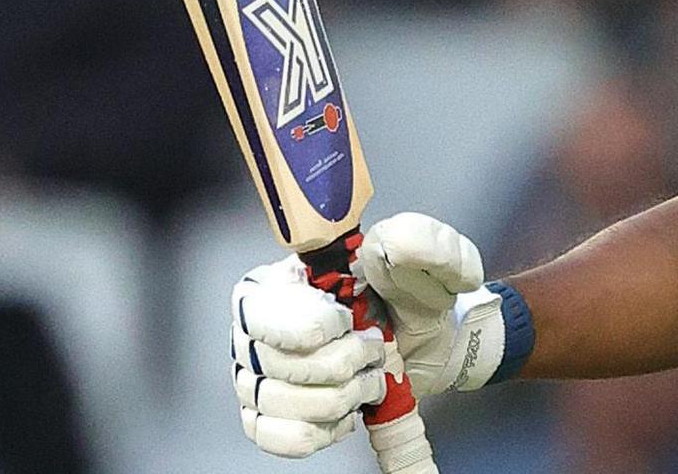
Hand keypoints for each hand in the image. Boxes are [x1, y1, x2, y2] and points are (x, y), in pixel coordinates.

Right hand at [230, 215, 509, 457]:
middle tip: (371, 348)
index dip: (313, 326)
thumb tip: (395, 242)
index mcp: (272, 283)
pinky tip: (345, 408)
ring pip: (284, 403)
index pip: (262, 313)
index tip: (348, 321)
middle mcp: (252, 330)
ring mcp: (253, 377)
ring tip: (365, 377)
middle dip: (344, 362)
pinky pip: (284, 436)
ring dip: (343, 395)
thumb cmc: (411, 297)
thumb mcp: (425, 259)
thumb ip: (419, 240)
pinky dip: (326, 427)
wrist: (425, 344)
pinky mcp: (267, 417)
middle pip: (278, 364)